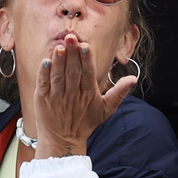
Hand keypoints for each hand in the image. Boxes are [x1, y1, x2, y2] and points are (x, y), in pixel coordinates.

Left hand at [32, 34, 136, 158]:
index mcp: (88, 94)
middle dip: (72, 54)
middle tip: (71, 37)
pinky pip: (43, 83)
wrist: (63, 141)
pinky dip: (44, 72)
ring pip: (58, 76)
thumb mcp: (106, 110)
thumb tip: (134, 79)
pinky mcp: (43, 100)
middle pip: (73, 71)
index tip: (85, 46)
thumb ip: (119, 93)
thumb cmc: (85, 123)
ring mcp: (56, 97)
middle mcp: (72, 95)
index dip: (87, 60)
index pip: (88, 74)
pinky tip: (46, 61)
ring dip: (59, 61)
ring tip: (60, 47)